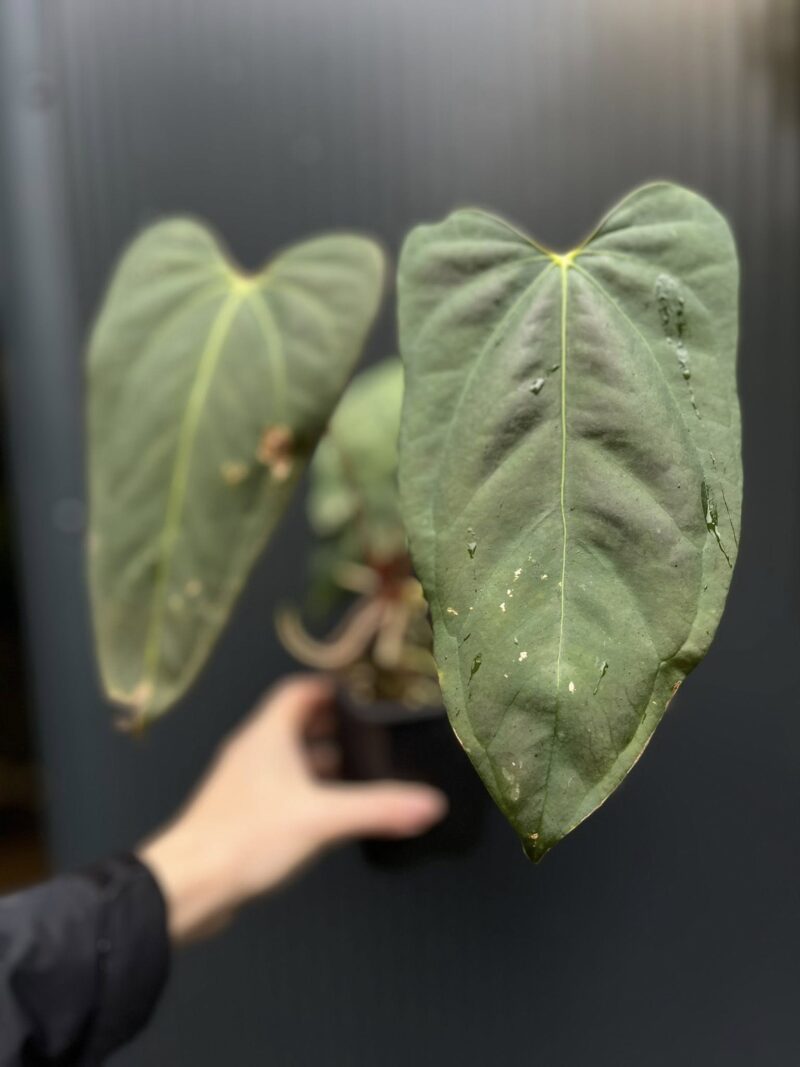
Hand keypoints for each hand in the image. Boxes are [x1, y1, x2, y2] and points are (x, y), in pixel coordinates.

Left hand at [138, 676, 446, 942]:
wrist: (188, 885)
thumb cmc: (246, 837)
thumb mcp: (322, 818)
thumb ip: (377, 808)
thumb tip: (430, 803)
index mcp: (267, 735)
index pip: (298, 691)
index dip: (331, 688)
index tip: (364, 695)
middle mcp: (253, 751)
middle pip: (295, 723)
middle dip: (334, 727)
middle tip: (372, 736)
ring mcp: (244, 783)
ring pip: (287, 758)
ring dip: (319, 761)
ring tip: (359, 773)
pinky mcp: (241, 814)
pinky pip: (279, 788)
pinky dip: (305, 790)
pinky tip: (327, 812)